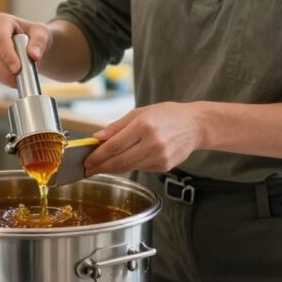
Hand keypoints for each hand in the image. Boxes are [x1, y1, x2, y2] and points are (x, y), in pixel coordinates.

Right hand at [0, 13, 52, 86]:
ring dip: (4, 75)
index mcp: (2, 20)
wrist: (33, 46)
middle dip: (4, 68)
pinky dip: (2, 78)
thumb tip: (34, 55)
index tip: (17, 68)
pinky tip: (14, 81)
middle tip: (19, 79)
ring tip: (19, 81)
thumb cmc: (36, 36)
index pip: (0, 38)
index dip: (7, 54)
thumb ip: (40, 42)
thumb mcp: (43, 34)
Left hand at [83, 102, 202, 175]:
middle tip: (88, 170)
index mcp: (144, 126)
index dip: (98, 155)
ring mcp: (160, 157)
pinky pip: (140, 168)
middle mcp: (153, 143)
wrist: (195, 125)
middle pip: (119, 161)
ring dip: (112, 169)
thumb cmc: (167, 115)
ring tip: (100, 168)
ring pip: (129, 167)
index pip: (114, 146)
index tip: (87, 160)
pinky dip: (128, 167)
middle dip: (101, 167)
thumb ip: (117, 126)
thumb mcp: (140, 112)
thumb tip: (97, 137)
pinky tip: (121, 164)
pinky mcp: (164, 166)